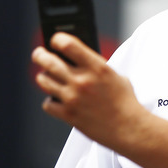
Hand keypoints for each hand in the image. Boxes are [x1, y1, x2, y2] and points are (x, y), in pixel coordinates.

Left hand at [31, 32, 142, 146]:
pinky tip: (56, 99)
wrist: (129, 128)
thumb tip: (78, 60)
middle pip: (48, 61)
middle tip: (39, 54)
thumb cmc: (125, 102)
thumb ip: (96, 67)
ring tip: (46, 76)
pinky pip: (47, 103)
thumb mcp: (115, 76)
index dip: (57, 39)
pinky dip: (50, 101)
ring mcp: (73, 98)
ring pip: (44, 80)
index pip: (68, 44)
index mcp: (97, 67)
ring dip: (43, 76)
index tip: (55, 40)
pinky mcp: (68, 115)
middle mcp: (82, 80)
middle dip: (40, 55)